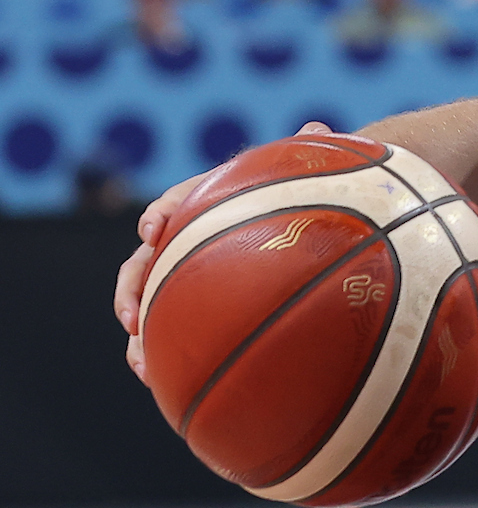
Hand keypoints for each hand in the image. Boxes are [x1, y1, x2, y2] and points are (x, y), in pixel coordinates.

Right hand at [114, 121, 331, 384]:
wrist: (302, 218)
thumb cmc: (302, 192)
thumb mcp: (306, 174)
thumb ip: (307, 154)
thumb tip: (316, 128)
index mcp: (207, 202)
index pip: (176, 202)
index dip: (161, 213)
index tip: (154, 229)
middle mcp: (186, 239)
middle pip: (144, 261)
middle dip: (132, 288)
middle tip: (131, 315)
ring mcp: (185, 275)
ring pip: (147, 302)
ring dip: (137, 330)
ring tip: (141, 360)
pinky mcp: (193, 305)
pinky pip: (168, 329)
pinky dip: (159, 352)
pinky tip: (163, 380)